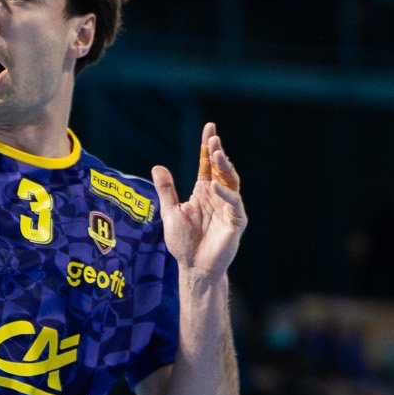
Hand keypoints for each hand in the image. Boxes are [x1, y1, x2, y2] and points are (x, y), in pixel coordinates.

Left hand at [153, 123, 246, 281]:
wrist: (193, 267)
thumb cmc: (183, 242)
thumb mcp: (170, 212)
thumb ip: (166, 190)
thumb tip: (158, 166)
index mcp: (203, 191)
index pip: (207, 165)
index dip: (207, 147)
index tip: (209, 127)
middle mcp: (218, 196)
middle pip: (220, 168)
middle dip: (217, 152)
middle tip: (213, 137)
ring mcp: (228, 208)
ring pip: (231, 181)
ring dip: (225, 167)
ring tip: (217, 153)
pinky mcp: (236, 222)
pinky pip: (233, 204)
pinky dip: (225, 193)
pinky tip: (214, 185)